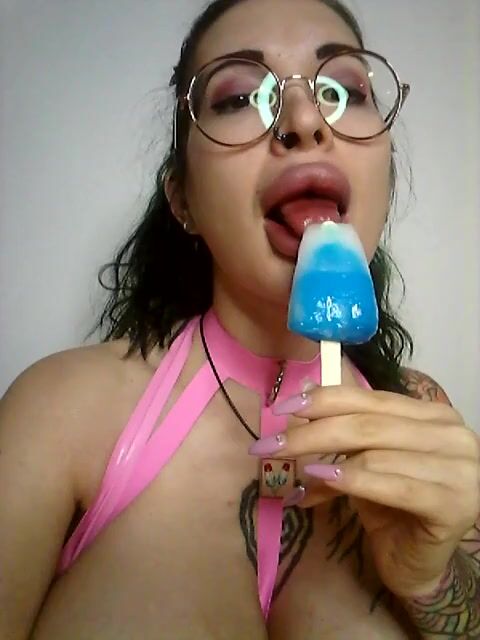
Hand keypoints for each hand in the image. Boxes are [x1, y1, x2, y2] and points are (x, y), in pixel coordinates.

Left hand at [249, 386, 479, 598]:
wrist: (417, 563)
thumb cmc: (390, 506)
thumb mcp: (362, 459)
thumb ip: (342, 428)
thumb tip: (301, 393)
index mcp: (433, 415)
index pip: (371, 398)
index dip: (324, 400)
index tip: (282, 408)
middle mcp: (452, 435)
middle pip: (368, 424)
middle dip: (312, 433)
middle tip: (271, 445)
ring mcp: (460, 469)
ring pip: (375, 452)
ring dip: (323, 458)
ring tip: (293, 470)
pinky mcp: (453, 505)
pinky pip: (393, 484)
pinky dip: (352, 480)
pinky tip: (321, 479)